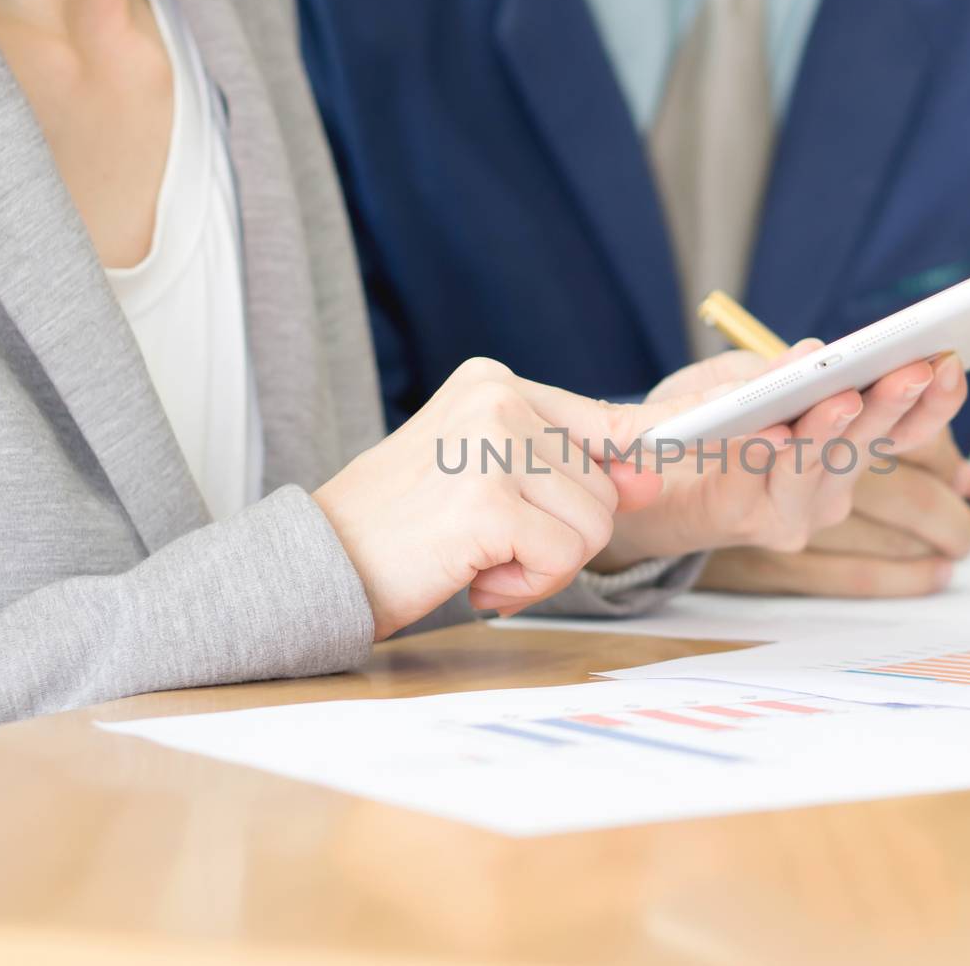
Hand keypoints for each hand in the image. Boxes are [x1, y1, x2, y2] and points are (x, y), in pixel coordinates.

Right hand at [313, 358, 680, 637]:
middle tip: (494, 547)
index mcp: (494, 382)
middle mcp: (496, 400)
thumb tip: (650, 476)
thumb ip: (566, 469)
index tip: (639, 489)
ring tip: (480, 559)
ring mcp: (491, 447)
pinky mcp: (487, 503)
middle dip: (561, 538)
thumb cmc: (401, 525)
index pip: (604, 425)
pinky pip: (562, 558)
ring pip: (593, 526)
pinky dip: (528, 588)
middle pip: (604, 488)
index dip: (623, 473)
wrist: (319, 563)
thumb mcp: (486, 474)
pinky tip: (476, 579)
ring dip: (544, 566)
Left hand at [597, 346, 969, 580]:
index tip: (950, 359)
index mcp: (848, 445)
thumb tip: (810, 354)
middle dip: (892, 403)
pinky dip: (763, 450)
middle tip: (911, 369)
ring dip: (830, 428)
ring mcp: (794, 510)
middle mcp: (832, 485)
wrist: (644, 475)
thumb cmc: (704, 420)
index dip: (936, 400)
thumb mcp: (742, 378)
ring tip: (842, 397)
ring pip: (819, 463)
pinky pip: (757, 477)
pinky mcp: (748, 520)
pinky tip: (769, 428)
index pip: (910, 427)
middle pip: (871, 442)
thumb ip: (776, 370)